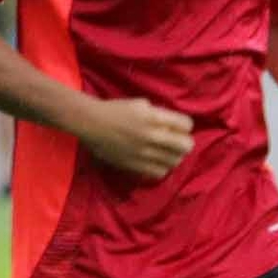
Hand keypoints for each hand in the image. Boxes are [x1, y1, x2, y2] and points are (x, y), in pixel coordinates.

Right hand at [76, 96, 194, 182]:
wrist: (90, 123)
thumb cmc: (115, 110)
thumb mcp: (141, 104)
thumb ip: (160, 114)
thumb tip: (174, 126)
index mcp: (154, 117)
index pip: (187, 125)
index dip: (184, 125)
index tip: (177, 126)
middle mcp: (152, 136)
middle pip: (186, 145)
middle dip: (184, 143)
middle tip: (176, 142)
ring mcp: (143, 152)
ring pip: (174, 161)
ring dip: (174, 156)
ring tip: (166, 153)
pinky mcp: (134, 164)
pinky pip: (158, 172)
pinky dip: (161, 168)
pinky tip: (155, 162)